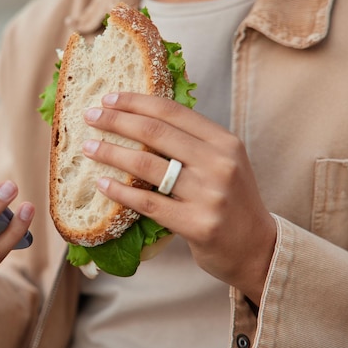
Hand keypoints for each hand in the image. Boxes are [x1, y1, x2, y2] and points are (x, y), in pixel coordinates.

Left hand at [82, 92, 275, 303]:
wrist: (258, 249)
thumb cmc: (230, 201)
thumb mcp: (222, 163)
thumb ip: (191, 143)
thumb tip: (139, 120)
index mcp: (224, 142)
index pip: (172, 112)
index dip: (136, 102)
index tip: (108, 99)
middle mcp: (219, 164)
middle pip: (155, 133)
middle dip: (116, 121)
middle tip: (89, 117)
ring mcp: (209, 195)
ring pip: (147, 165)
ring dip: (111, 154)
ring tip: (88, 148)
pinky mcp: (197, 224)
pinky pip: (148, 203)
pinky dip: (120, 192)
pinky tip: (102, 184)